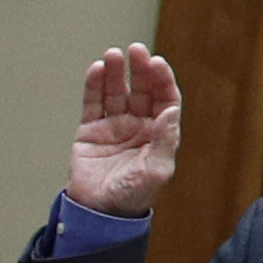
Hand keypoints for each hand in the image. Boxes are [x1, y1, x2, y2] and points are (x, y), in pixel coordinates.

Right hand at [68, 46, 183, 216]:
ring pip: (116, 92)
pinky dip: (94, 86)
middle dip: (139, 69)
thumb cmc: (134, 194)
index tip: (157, 63)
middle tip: (135, 50)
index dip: (162, 80)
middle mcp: (138, 125)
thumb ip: (165, 140)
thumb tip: (171, 110)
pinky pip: (93, 103)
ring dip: (115, 73)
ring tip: (113, 55)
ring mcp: (114, 126)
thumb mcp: (156, 170)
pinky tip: (96, 69)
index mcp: (159, 132)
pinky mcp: (90, 130)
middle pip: (141, 90)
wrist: (100, 212)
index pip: (164, 98)